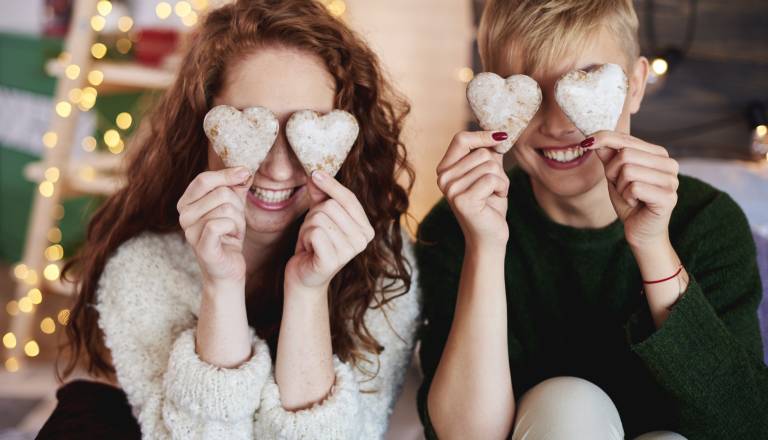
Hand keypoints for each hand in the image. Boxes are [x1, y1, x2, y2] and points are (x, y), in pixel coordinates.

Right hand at [177, 166, 251, 286]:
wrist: (228, 267)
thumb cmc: (228, 235)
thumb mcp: (234, 206)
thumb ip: (236, 186)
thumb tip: (244, 170)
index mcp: (187, 203)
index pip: (204, 179)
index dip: (226, 174)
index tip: (244, 173)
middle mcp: (184, 216)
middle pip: (220, 193)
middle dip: (237, 206)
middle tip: (235, 221)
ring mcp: (189, 232)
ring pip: (225, 209)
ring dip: (238, 220)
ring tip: (233, 232)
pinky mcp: (201, 247)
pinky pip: (219, 224)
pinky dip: (234, 228)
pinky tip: (232, 237)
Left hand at [285, 170, 374, 290]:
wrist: (305, 277)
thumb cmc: (315, 245)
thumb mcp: (319, 215)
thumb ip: (321, 195)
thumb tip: (316, 173)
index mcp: (366, 229)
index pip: (349, 199)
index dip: (331, 184)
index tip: (314, 173)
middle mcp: (363, 241)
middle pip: (330, 207)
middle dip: (313, 215)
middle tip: (313, 232)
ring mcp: (349, 252)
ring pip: (319, 218)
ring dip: (308, 228)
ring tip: (311, 241)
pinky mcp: (333, 261)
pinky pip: (315, 233)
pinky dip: (305, 238)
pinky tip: (309, 250)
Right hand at [437, 131, 509, 248]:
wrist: (489, 237)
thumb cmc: (490, 204)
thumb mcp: (489, 173)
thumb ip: (489, 152)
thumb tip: (498, 129)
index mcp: (445, 169)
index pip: (461, 139)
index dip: (483, 135)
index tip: (502, 137)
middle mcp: (443, 178)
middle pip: (481, 152)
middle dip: (497, 167)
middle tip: (494, 186)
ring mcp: (451, 189)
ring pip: (490, 165)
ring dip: (501, 180)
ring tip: (494, 194)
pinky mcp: (463, 200)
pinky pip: (492, 179)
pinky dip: (502, 188)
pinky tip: (495, 200)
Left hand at [587, 131, 679, 249]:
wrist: (641, 230)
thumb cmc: (630, 201)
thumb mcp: (614, 175)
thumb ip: (608, 156)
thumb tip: (594, 137)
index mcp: (659, 154)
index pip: (626, 139)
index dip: (604, 139)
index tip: (585, 143)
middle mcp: (669, 163)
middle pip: (625, 154)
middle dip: (612, 172)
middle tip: (620, 186)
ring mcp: (671, 180)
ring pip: (628, 171)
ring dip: (620, 187)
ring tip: (630, 196)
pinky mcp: (669, 197)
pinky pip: (634, 188)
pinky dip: (627, 197)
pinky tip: (636, 204)